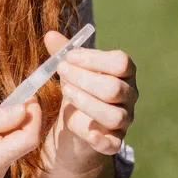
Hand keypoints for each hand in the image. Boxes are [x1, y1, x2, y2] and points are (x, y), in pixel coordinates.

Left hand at [44, 30, 137, 158]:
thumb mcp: (72, 68)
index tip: (68, 57)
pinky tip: (88, 133)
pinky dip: (101, 139)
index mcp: (125, 73)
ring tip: (66, 93)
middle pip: (114, 89)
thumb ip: (63, 52)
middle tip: (62, 72)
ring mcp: (124, 119)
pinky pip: (114, 144)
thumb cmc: (80, 85)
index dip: (94, 59)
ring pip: (115, 116)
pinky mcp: (114, 141)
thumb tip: (49, 34)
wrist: (79, 120)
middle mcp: (129, 96)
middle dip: (84, 79)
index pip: (121, 62)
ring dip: (87, 104)